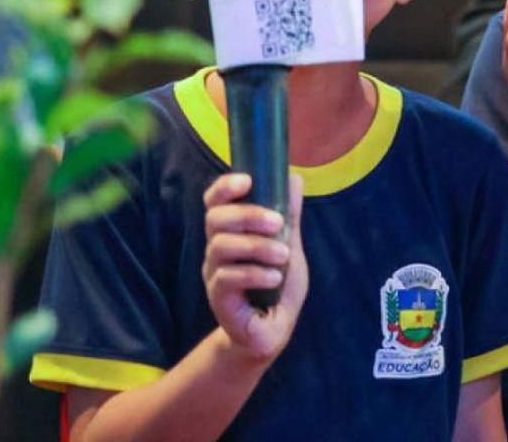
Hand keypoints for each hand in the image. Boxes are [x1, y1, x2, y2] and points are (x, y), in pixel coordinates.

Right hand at [202, 173, 307, 363]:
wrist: (273, 330)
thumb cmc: (277, 284)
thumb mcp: (289, 244)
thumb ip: (289, 215)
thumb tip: (293, 178)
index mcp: (232, 233)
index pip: (214, 202)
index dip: (224, 187)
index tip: (247, 180)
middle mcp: (217, 250)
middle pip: (215, 219)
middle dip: (248, 215)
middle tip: (277, 223)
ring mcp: (214, 275)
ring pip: (220, 247)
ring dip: (257, 247)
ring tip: (283, 256)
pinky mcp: (218, 299)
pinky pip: (227, 278)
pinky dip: (255, 274)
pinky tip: (275, 278)